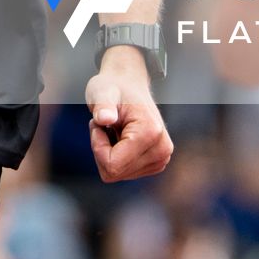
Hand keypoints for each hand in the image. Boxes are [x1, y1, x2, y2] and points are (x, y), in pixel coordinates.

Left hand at [86, 47, 173, 181]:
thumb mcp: (102, 91)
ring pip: (118, 174)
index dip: (97, 147)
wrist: (129, 84)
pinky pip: (124, 173)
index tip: (99, 124)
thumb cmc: (114, 87)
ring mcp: (161, 158)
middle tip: (105, 125)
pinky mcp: (157, 163)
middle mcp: (161, 150)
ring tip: (114, 129)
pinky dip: (117, 157)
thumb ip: (102, 105)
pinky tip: (121, 138)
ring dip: (109, 153)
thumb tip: (104, 118)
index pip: (112, 166)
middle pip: (115, 173)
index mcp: (151, 133)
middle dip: (102, 150)